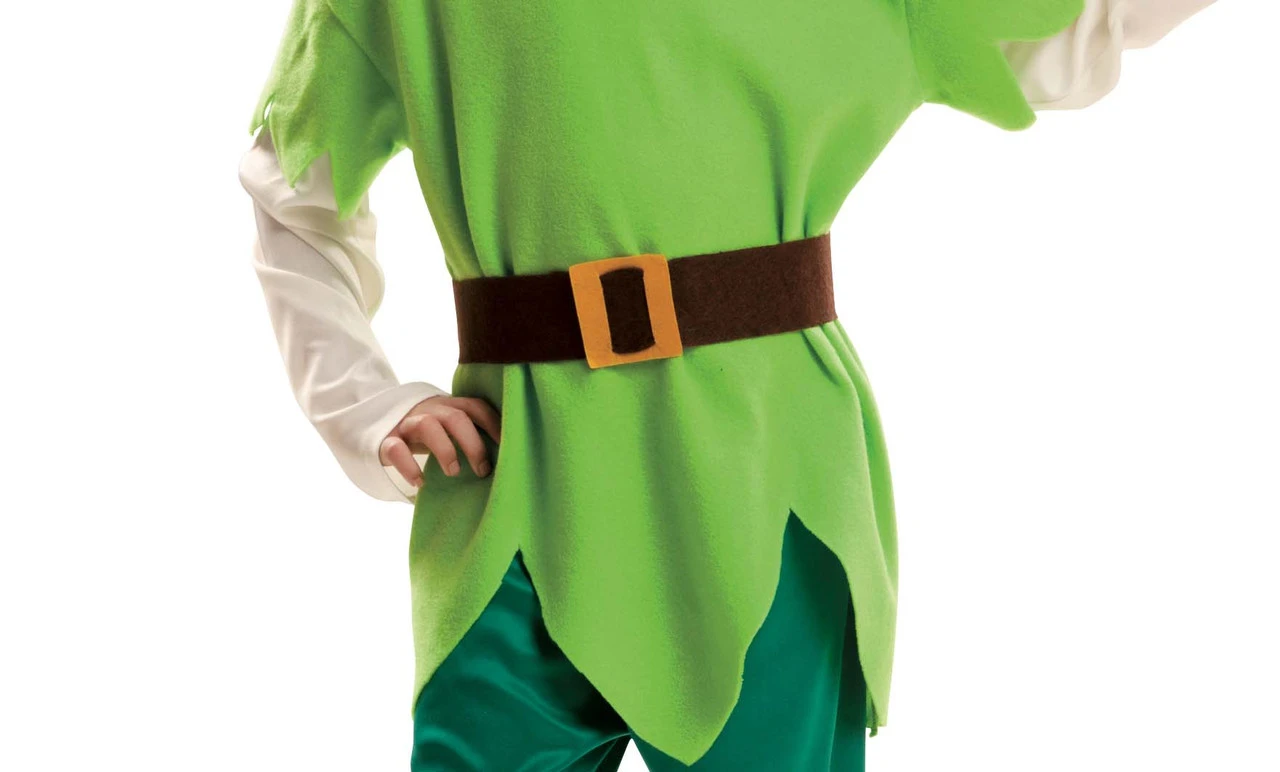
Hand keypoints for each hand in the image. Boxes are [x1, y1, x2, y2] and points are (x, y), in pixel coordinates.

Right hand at [378, 395, 501, 486]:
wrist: (378, 424)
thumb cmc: (427, 433)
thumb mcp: (448, 429)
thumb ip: (470, 434)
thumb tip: (504, 459)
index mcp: (449, 406)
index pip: (476, 407)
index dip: (494, 424)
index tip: (508, 447)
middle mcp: (429, 410)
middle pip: (455, 417)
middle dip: (473, 444)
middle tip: (483, 470)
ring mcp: (407, 423)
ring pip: (427, 426)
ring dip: (445, 449)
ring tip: (453, 472)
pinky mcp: (385, 440)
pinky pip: (396, 449)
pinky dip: (409, 466)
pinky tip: (420, 483)